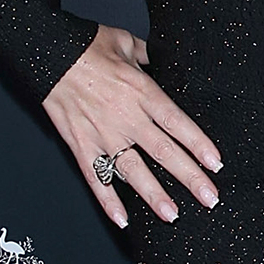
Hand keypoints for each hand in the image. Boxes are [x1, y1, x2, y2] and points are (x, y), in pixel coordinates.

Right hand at [41, 26, 221, 228]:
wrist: (49, 53)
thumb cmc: (88, 46)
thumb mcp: (129, 43)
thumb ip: (150, 57)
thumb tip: (164, 60)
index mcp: (142, 91)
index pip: (177, 123)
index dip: (198, 144)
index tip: (215, 163)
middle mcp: (126, 117)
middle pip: (164, 152)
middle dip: (189, 177)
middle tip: (209, 197)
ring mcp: (102, 135)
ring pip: (133, 171)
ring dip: (154, 195)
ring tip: (173, 215)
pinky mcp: (80, 145)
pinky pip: (96, 177)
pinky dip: (108, 200)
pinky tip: (122, 219)